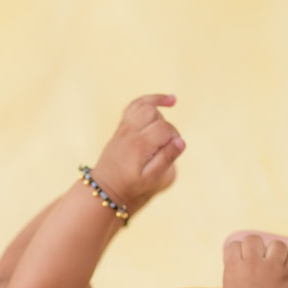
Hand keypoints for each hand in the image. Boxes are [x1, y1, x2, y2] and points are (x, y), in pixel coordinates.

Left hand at [90, 93, 185, 216]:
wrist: (106, 187)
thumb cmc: (130, 185)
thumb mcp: (151, 179)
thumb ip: (166, 159)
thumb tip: (181, 141)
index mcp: (140, 145)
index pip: (164, 128)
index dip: (174, 136)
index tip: (174, 150)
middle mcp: (130, 133)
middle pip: (154, 113)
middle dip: (166, 124)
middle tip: (168, 142)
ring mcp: (124, 128)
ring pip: (143, 105)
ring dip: (158, 105)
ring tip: (172, 102)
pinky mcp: (121, 128)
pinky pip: (133, 106)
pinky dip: (147, 100)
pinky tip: (162, 100)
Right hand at [222, 233, 287, 287]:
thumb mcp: (229, 283)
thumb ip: (234, 265)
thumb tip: (241, 252)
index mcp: (234, 265)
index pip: (235, 244)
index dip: (239, 251)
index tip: (241, 259)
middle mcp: (251, 263)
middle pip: (254, 239)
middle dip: (256, 247)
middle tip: (258, 258)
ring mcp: (270, 268)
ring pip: (277, 244)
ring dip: (276, 251)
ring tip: (274, 261)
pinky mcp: (286, 275)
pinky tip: (285, 268)